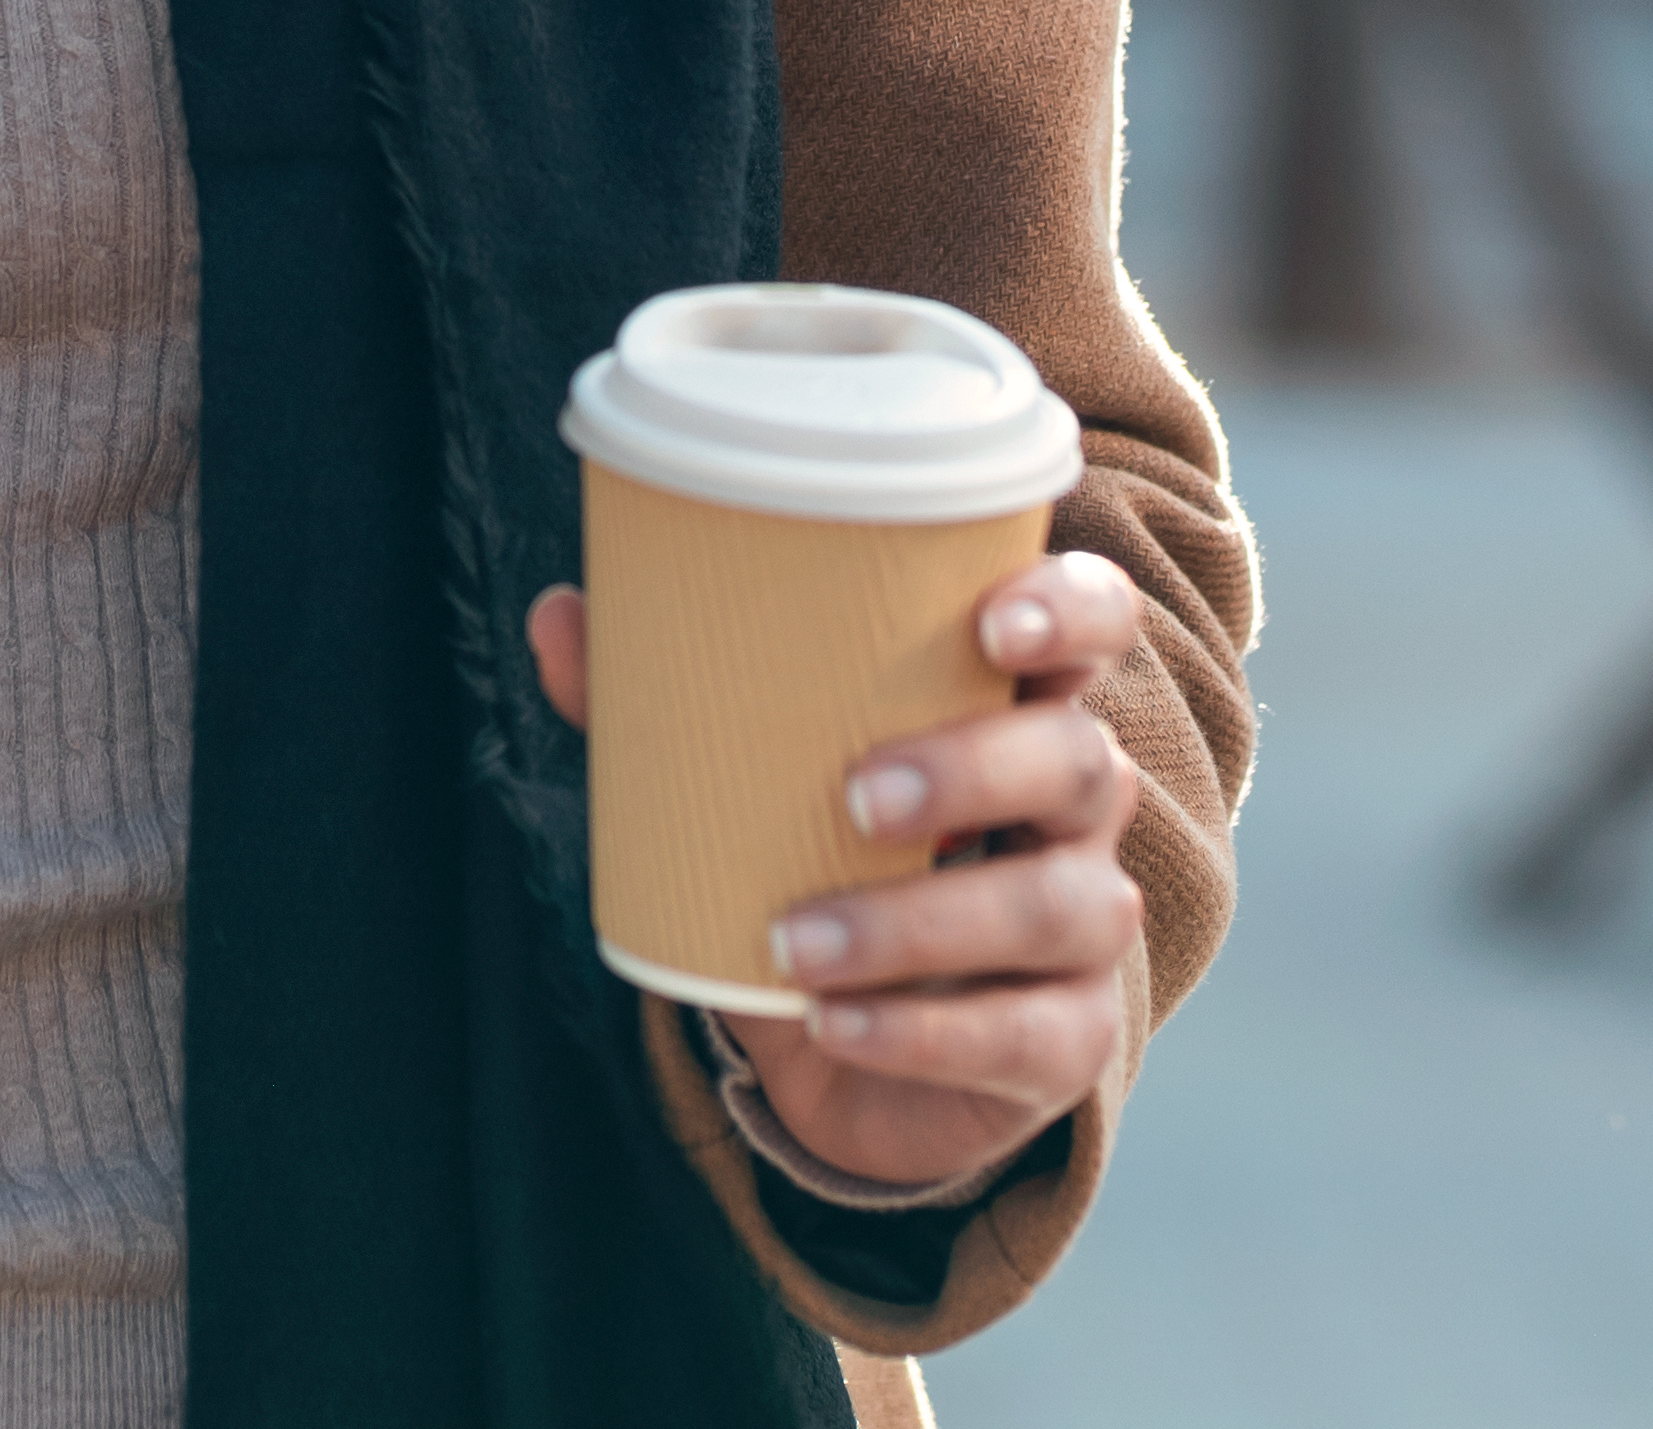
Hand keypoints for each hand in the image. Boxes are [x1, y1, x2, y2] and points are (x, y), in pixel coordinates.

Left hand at [526, 548, 1145, 1194]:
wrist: (847, 1040)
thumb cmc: (814, 856)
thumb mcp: (744, 779)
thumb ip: (659, 701)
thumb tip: (558, 613)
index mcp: (1012, 702)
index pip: (1094, 623)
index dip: (1068, 611)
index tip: (992, 622)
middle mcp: (1076, 803)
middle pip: (1077, 762)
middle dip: (974, 768)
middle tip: (854, 794)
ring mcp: (1086, 926)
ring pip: (1055, 906)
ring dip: (920, 924)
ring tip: (795, 938)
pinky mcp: (1066, 1042)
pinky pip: (1021, 1037)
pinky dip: (920, 1033)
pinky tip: (833, 1021)